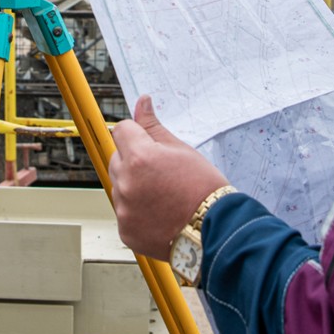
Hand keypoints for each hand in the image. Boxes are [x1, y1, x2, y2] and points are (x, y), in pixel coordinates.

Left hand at [107, 96, 229, 259]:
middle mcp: (126, 183)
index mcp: (139, 157)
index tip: (149, 144)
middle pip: (117, 159)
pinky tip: (159, 214)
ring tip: (162, 196)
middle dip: (133, 161)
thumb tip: (142, 103)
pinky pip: (124, 212)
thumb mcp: (181, 150)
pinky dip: (137, 212)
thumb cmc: (203, 189)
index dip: (136, 134)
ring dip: (133, 187)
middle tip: (161, 173)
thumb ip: (153, 126)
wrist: (216, 231)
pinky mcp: (125, 231)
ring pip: (119, 186)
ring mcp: (124, 210)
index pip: (121, 130)